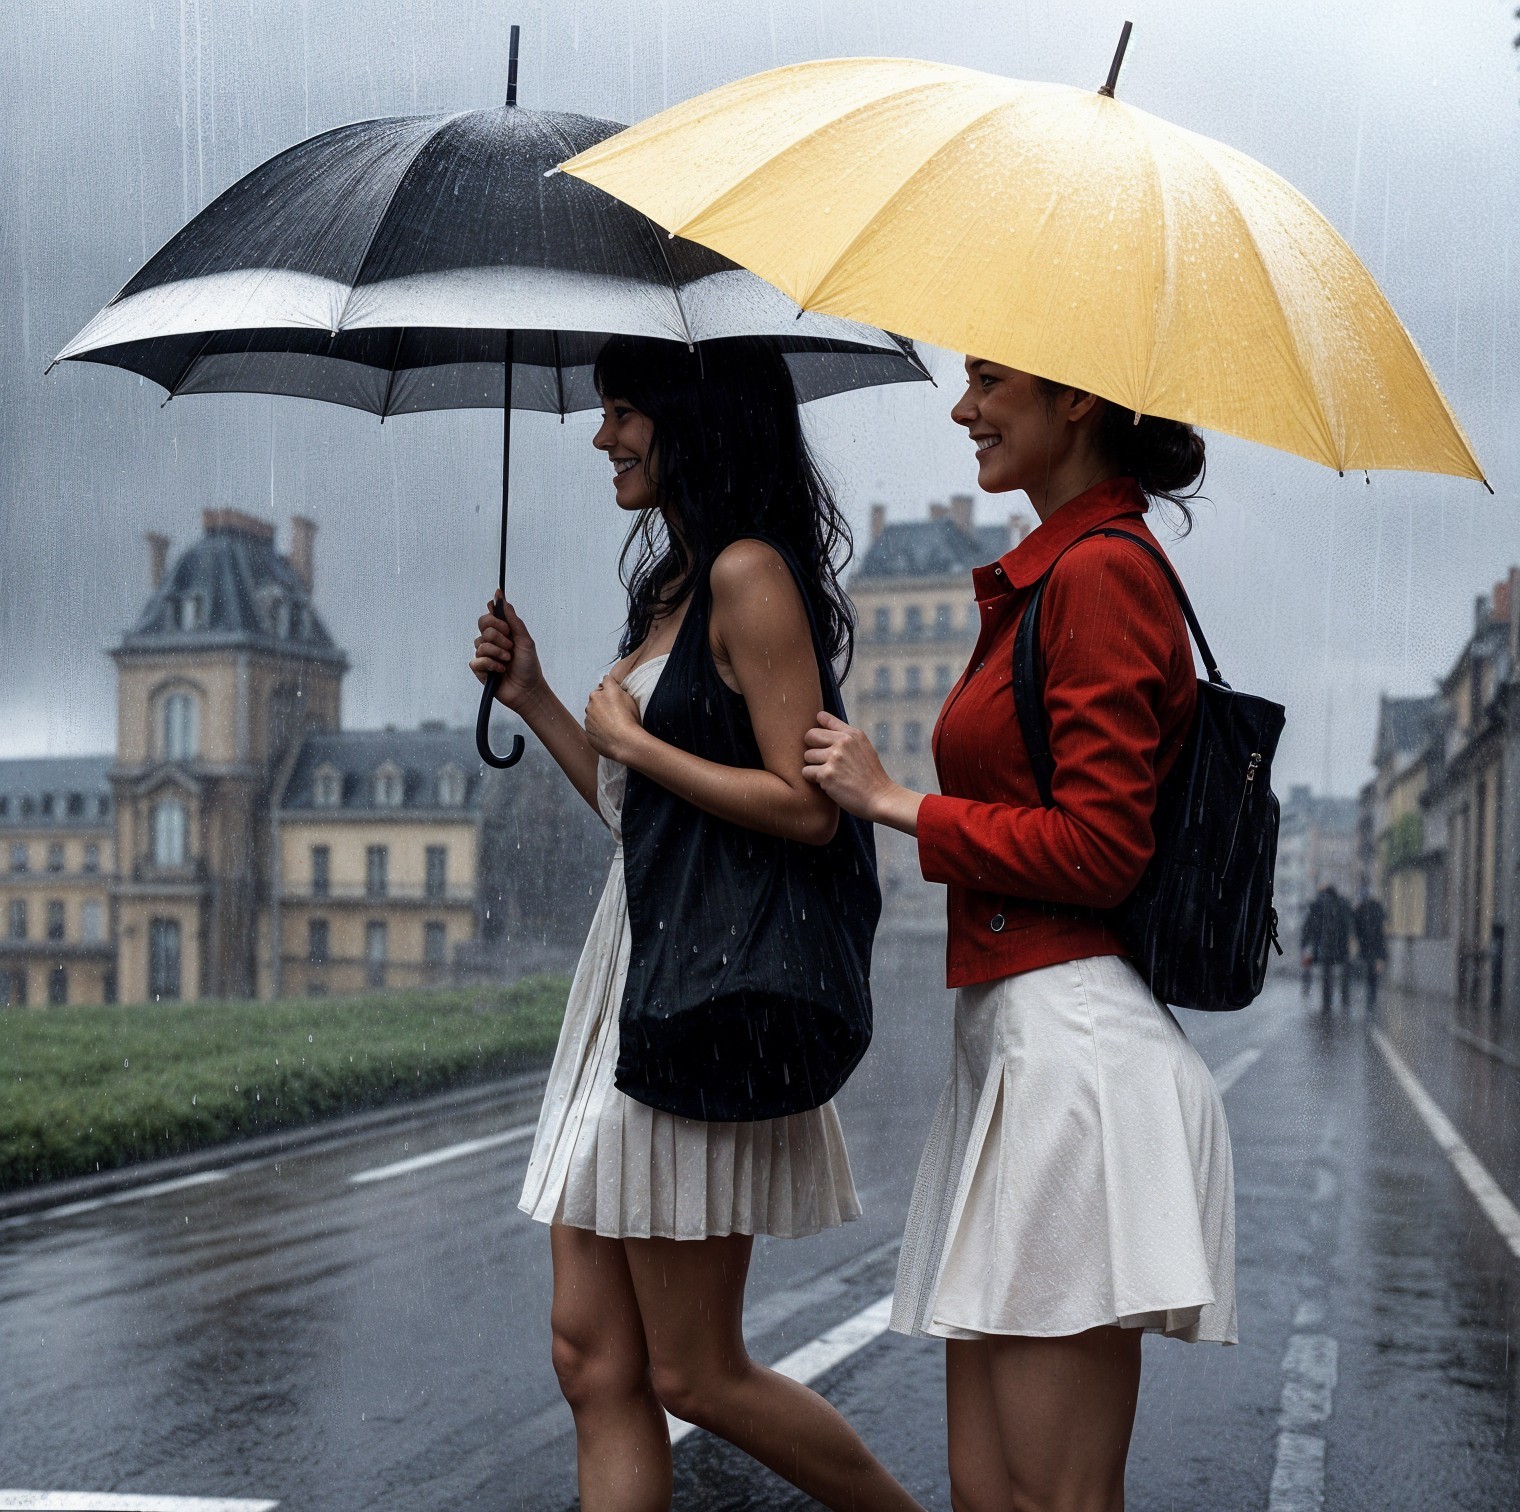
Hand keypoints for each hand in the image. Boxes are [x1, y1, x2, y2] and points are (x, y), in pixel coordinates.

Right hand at [470, 594, 543, 710]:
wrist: (529, 689)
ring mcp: (485, 656)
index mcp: (503, 634)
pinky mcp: (480, 670)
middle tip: (510, 645)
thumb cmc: (529, 666)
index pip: (489, 616)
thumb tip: (502, 599)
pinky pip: (477, 660)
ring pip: (480, 643)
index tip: (497, 609)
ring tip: (508, 660)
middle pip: (483, 625)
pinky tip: (500, 670)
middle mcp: (492, 642)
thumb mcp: (525, 640)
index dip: (493, 612)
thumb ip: (513, 620)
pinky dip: (491, 664)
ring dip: (497, 651)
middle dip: (498, 633)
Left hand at [584, 675, 644, 762]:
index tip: (616, 693)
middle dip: (603, 702)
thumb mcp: (628, 697)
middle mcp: (592, 703)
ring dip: (599, 716)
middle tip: (615, 711)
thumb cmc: (629, 719)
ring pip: (592, 714)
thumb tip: (610, 686)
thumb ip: (616, 689)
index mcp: (602, 692)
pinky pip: (592, 728)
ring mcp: (588, 719)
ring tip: (613, 725)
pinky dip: (598, 729)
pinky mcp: (588, 732)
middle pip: (596, 699)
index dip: (611, 687)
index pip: (605, 682)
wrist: (624, 742)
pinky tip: (609, 734)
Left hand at [802, 711, 900, 822]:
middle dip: (813, 748)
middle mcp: (843, 742)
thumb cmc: (870, 775)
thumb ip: (845, 735)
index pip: (824, 718)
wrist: (880, 798)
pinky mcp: (827, 774)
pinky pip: (806, 772)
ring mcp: (834, 758)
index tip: (820, 740)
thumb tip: (819, 717)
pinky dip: (813, 779)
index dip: (819, 730)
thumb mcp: (864, 747)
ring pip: (807, 756)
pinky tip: (828, 783)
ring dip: (814, 766)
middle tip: (823, 761)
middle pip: (810, 736)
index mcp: (852, 734)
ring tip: (830, 774)